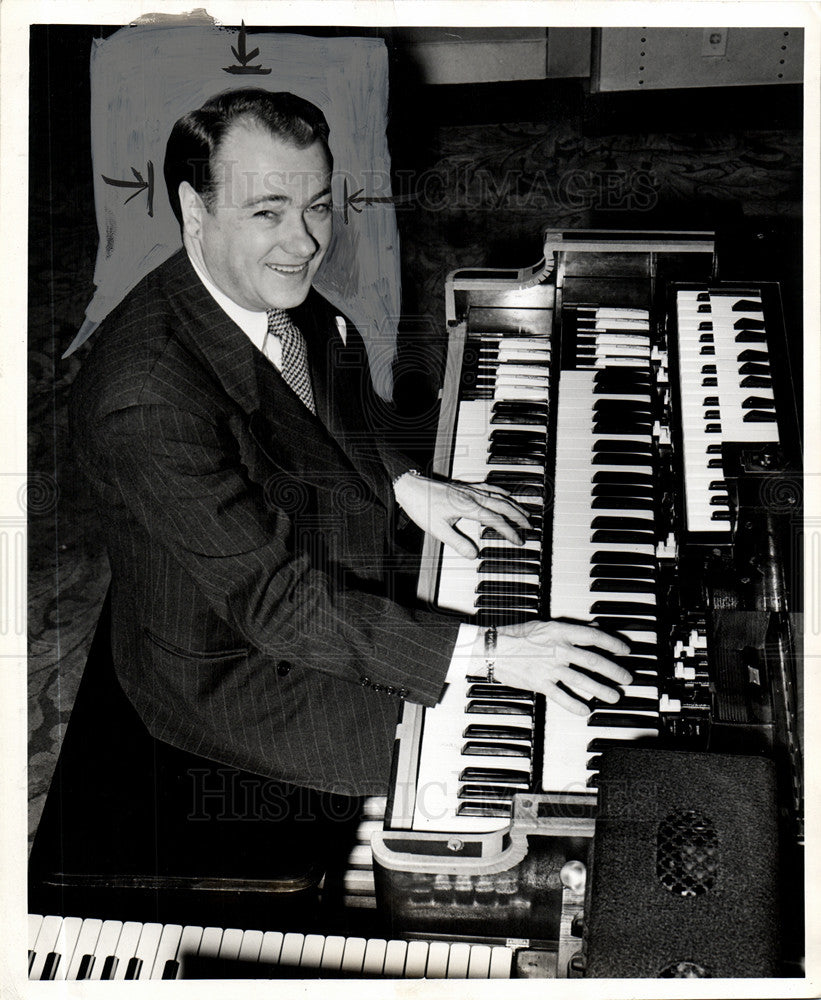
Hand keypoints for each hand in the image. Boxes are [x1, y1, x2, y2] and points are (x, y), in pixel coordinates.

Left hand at [393, 473, 529, 557]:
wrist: (409, 486)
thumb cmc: (421, 505)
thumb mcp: (437, 530)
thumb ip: (457, 542)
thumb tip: (473, 554)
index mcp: (468, 506)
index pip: (495, 520)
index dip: (509, 531)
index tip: (519, 540)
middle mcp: (472, 495)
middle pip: (502, 505)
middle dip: (518, 516)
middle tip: (530, 526)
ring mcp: (469, 489)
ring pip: (498, 495)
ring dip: (514, 504)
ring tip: (525, 512)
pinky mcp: (465, 487)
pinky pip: (489, 487)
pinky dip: (501, 491)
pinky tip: (505, 494)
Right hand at [473, 621, 631, 714]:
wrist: (491, 648)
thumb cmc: (515, 635)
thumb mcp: (544, 625)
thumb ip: (569, 629)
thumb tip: (591, 629)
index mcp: (559, 632)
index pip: (593, 636)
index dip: (612, 644)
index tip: (625, 650)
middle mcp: (557, 649)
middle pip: (593, 661)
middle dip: (614, 671)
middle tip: (626, 678)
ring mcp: (549, 668)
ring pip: (582, 680)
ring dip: (601, 690)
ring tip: (614, 696)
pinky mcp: (540, 683)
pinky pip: (562, 696)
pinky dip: (575, 705)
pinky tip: (586, 710)